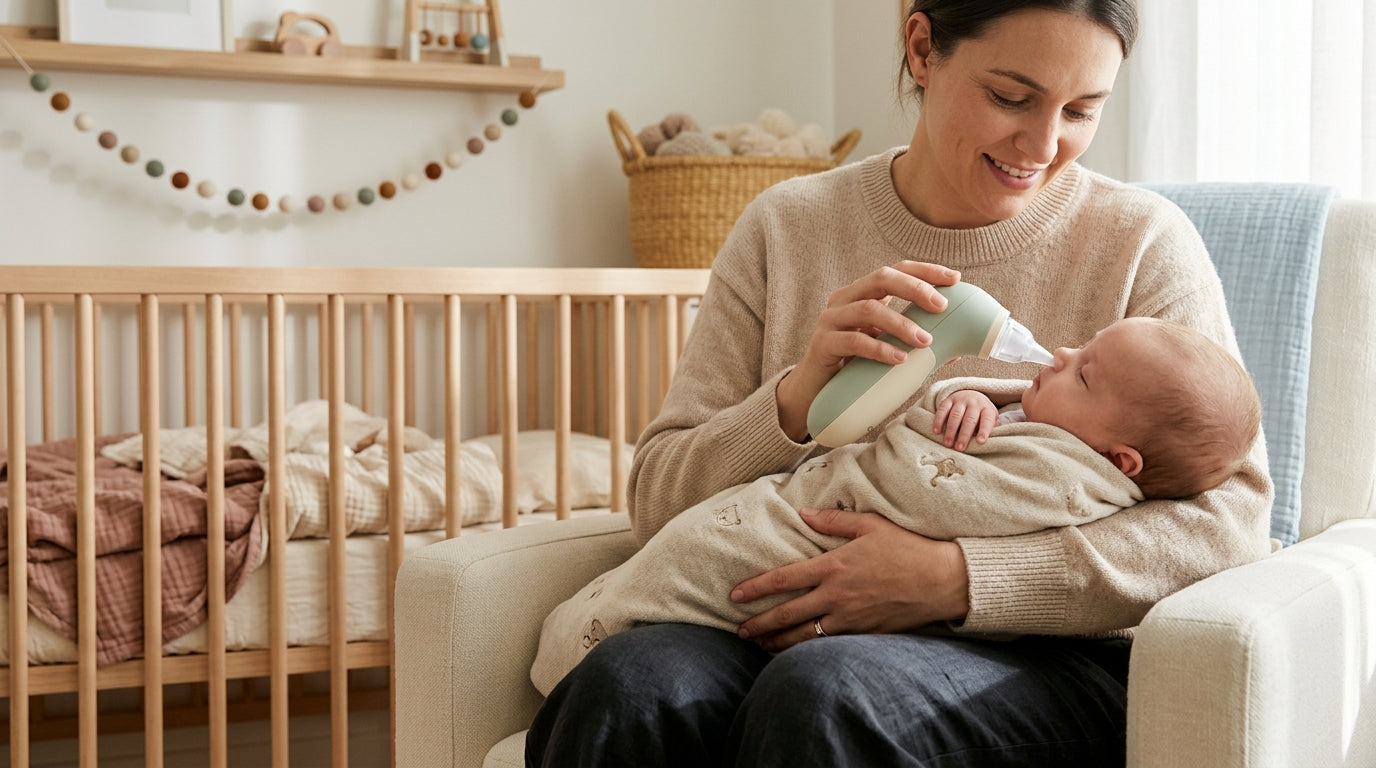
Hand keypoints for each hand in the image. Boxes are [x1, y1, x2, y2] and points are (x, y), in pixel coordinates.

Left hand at [731, 507, 968, 651]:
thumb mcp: (870, 524)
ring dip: (778, 642)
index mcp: (834, 566)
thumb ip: (833, 520)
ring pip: (805, 636)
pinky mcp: (864, 633)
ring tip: (760, 646)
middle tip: (740, 631)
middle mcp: (837, 596)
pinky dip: (808, 649)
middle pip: (788, 615)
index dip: (757, 588)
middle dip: (760, 624)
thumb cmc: (907, 547)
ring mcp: (850, 618)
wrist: (943, 580)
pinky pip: (829, 644)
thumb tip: (803, 513)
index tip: (735, 595)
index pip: (785, 579)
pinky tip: (796, 651)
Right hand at [776, 262, 960, 440]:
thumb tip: (955, 349)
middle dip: (915, 289)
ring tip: (925, 341)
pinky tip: (899, 359)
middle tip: (941, 306)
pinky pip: (853, 341)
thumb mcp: (884, 346)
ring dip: (901, 323)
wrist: (814, 392)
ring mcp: (830, 320)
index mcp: (861, 294)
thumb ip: (911, 342)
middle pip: (881, 278)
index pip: (895, 271)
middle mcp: (844, 299)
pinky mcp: (823, 344)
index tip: (954, 279)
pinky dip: (880, 348)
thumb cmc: (853, 366)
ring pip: (869, 309)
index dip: (925, 271)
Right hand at [932, 390, 997, 450]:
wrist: (971, 395)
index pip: (987, 420)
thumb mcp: (990, 419)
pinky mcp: (948, 400)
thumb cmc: (981, 414)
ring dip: (951, 431)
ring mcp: (961, 401)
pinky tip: (937, 431)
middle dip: (964, 435)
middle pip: (969, 419)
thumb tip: (988, 443)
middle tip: (959, 448)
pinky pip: (942, 410)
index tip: (980, 442)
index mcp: (987, 409)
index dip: (984, 431)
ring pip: (955, 415)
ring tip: (948, 443)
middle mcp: (974, 403)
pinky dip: (939, 421)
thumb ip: (990, 430)